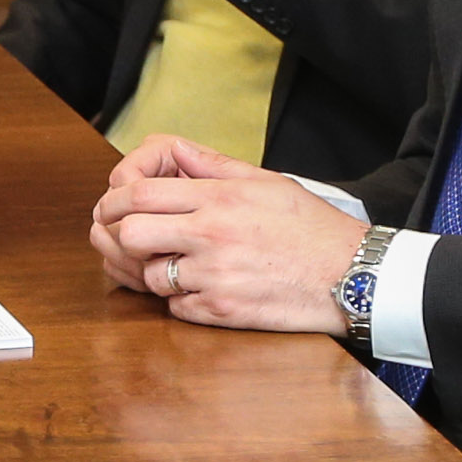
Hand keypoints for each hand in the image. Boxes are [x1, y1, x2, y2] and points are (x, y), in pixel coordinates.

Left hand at [91, 161, 365, 331]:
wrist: (353, 276)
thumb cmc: (312, 228)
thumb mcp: (267, 181)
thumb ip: (213, 165)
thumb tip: (174, 151)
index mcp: (219, 198)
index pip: (138, 193)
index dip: (112, 201)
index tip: (108, 208)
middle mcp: (211, 235)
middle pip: (129, 234)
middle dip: (119, 236)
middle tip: (127, 239)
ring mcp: (215, 276)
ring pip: (149, 275)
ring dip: (155, 272)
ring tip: (174, 266)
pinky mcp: (223, 311)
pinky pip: (176, 307)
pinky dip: (181, 301)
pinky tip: (199, 290)